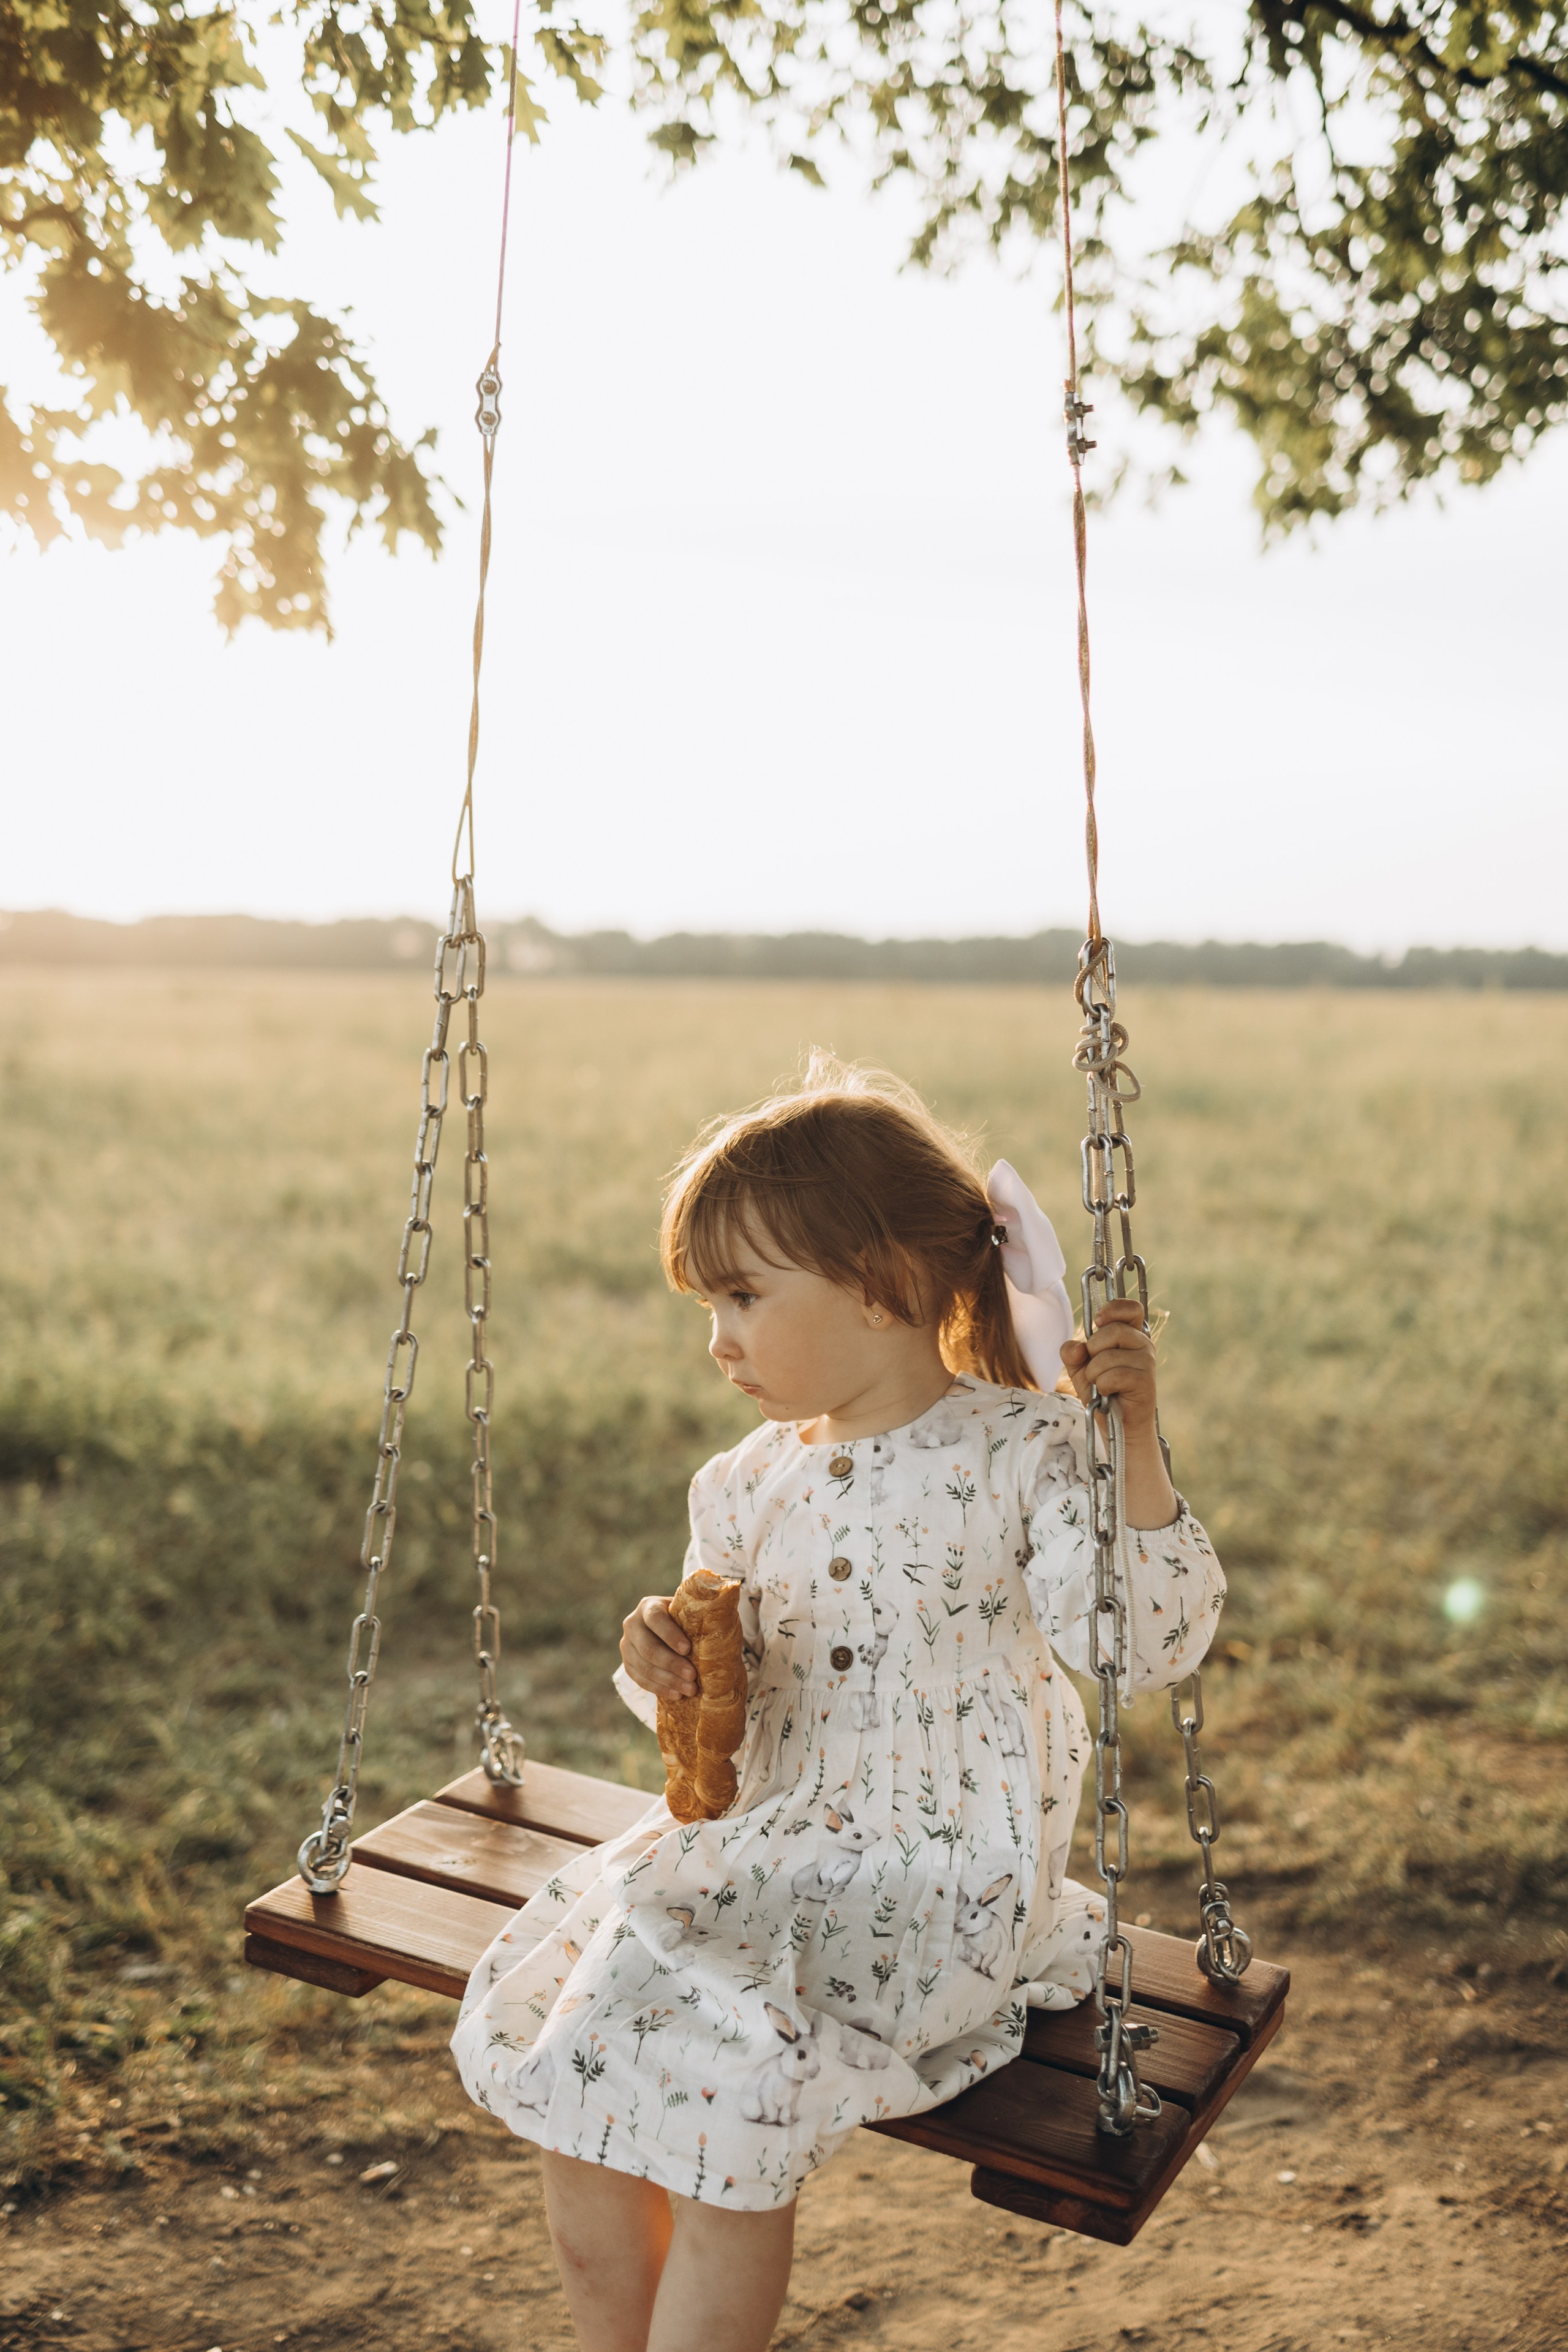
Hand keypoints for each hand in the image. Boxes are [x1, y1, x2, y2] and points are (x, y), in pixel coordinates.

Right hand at [620, 1595, 695, 1699]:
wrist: (667, 1630)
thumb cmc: (685, 1619)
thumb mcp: (690, 1612)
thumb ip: (701, 1617)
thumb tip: (721, 1629)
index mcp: (649, 1606)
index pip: (655, 1619)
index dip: (670, 1634)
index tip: (688, 1649)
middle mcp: (633, 1624)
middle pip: (648, 1647)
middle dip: (671, 1664)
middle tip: (693, 1676)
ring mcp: (626, 1645)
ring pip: (643, 1666)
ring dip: (667, 1681)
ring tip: (689, 1689)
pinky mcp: (627, 1664)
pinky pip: (640, 1680)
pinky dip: (659, 1689)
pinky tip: (676, 1694)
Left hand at [1058, 1296, 1159, 1433]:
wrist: (1116, 1422)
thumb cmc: (1101, 1390)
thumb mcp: (1080, 1367)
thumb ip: (1072, 1352)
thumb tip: (1076, 1348)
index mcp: (1130, 1334)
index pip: (1131, 1308)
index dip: (1114, 1309)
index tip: (1097, 1321)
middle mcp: (1143, 1344)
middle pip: (1112, 1330)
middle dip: (1093, 1350)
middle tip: (1096, 1367)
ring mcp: (1147, 1361)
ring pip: (1108, 1356)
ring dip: (1095, 1374)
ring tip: (1103, 1384)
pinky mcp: (1146, 1380)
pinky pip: (1113, 1375)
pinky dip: (1102, 1386)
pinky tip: (1108, 1393)